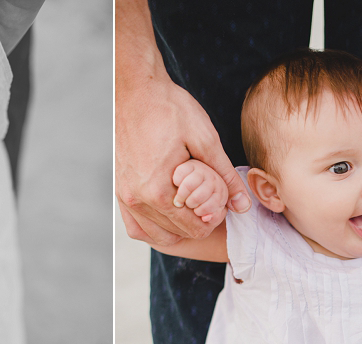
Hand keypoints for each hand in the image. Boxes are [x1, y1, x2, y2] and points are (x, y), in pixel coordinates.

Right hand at [116, 74, 250, 245]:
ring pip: (157, 235)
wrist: (134, 89)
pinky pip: (136, 227)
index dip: (215, 217)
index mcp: (158, 191)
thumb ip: (224, 175)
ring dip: (177, 228)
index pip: (195, 227)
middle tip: (208, 198)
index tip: (219, 198)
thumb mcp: (205, 139)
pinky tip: (169, 215)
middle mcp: (137, 199)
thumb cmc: (169, 108)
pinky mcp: (119, 191)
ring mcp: (125, 197)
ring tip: (191, 205)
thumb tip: (242, 205)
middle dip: (198, 220)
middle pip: (179, 233)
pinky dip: (154, 227)